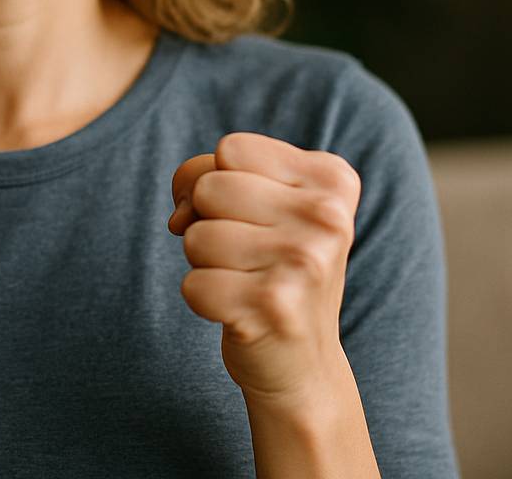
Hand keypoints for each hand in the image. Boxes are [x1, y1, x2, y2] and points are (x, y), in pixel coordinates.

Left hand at [167, 132, 360, 408]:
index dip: (217, 179)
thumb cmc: (274, 266)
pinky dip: (203, 299)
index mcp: (332, 179)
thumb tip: (179, 216)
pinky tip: (239, 309)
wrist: (303, 361)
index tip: (246, 212)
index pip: (231, 148)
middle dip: (208, 220)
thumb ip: (211, 177)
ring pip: (195, 236)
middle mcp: (326, 217)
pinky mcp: (273, 307)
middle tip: (246, 254)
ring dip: (204, 262)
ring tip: (244, 280)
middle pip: (209, 187)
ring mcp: (303, 263)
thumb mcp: (263, 203)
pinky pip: (192, 285)